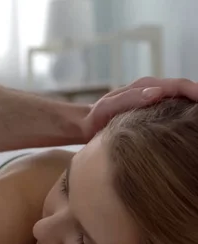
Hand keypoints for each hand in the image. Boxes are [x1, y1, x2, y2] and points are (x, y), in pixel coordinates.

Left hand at [82, 77, 197, 140]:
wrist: (89, 123)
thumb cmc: (97, 116)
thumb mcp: (107, 108)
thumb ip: (129, 99)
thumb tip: (157, 92)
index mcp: (146, 86)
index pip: (179, 85)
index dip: (196, 92)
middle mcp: (154, 89)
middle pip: (187, 90)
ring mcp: (156, 98)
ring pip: (184, 100)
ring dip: (195, 106)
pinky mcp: (157, 109)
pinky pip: (177, 108)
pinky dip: (187, 113)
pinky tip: (191, 125)